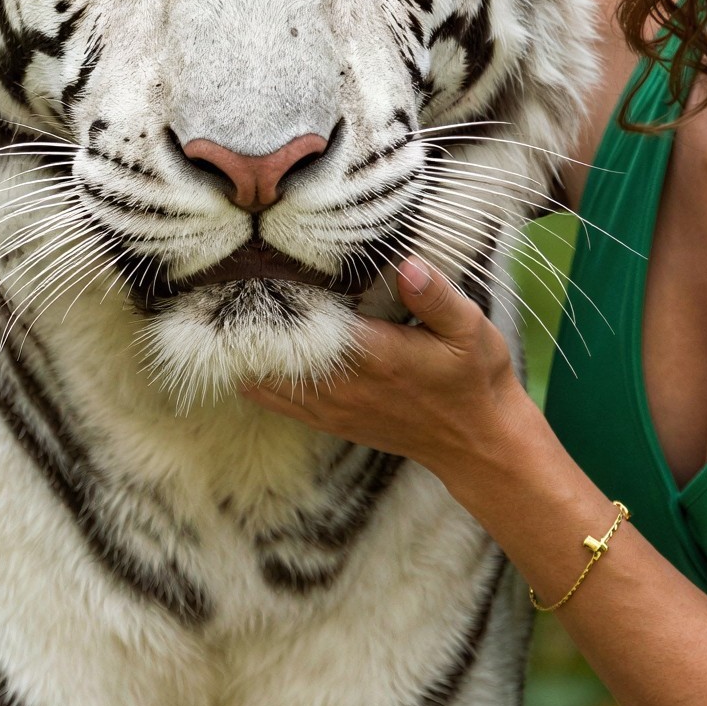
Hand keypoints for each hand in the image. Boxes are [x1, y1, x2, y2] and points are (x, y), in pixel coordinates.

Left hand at [242, 256, 535, 475]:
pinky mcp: (331, 422)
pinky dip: (254, 377)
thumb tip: (406, 264)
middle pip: (274, 352)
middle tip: (228, 278)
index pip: (308, 323)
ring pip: (265, 379)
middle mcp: (346, 386)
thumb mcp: (470, 329)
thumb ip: (436, 296)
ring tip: (229, 311)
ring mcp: (334, 408)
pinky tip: (242, 352)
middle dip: (249, 319)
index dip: (276, 293)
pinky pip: (274, 401)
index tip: (255, 262)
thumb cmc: (475, 378)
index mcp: (376, 356)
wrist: (478, 442)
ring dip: (246, 349)